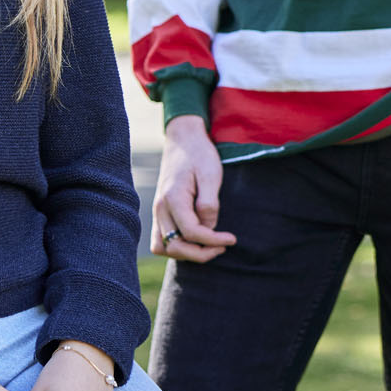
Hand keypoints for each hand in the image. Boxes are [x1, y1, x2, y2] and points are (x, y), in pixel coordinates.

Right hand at [152, 115, 237, 262]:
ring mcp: (157, 211)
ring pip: (163, 247)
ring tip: (209, 245)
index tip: (232, 239)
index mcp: (173, 198)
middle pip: (174, 246)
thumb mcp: (211, 174)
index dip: (213, 241)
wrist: (183, 138)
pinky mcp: (160, 212)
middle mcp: (160, 207)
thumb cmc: (199, 154)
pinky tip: (195, 239)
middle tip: (222, 246)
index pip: (192, 232)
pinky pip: (160, 240)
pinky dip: (176, 246)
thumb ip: (209, 204)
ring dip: (186, 252)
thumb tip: (208, 228)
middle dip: (200, 253)